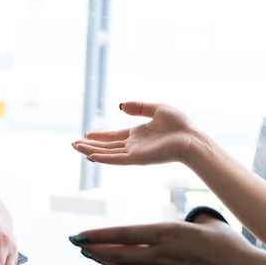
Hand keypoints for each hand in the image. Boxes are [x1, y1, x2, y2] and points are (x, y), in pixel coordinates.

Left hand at [70, 220, 255, 264]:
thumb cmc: (231, 246)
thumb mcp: (206, 223)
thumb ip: (187, 221)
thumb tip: (184, 220)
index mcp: (169, 233)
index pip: (125, 234)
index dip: (100, 235)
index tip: (81, 235)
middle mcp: (163, 255)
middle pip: (120, 253)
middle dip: (97, 249)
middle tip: (80, 246)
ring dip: (107, 263)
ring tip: (92, 257)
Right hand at [72, 102, 208, 166]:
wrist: (191, 138)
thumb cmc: (180, 125)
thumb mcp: (157, 109)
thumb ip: (138, 107)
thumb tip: (119, 105)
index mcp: (138, 134)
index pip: (114, 137)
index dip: (100, 136)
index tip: (86, 135)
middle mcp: (134, 145)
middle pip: (107, 146)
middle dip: (90, 145)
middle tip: (73, 144)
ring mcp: (135, 153)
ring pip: (108, 153)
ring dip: (91, 151)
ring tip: (76, 148)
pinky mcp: (138, 158)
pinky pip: (116, 159)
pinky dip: (103, 158)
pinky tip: (90, 155)